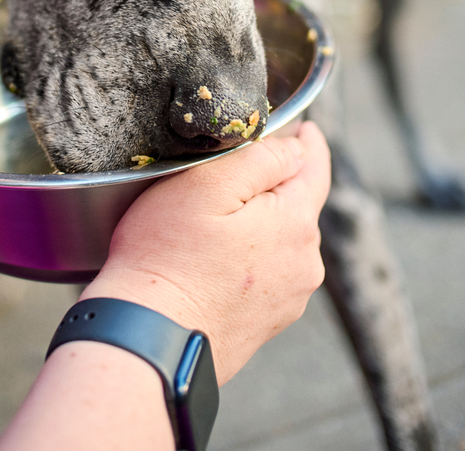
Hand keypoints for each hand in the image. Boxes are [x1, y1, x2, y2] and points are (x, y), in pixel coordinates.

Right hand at [81, 121, 330, 383]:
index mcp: (296, 222)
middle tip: (232, 172)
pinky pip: (267, 273)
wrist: (149, 337)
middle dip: (274, 185)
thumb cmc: (168, 254)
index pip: (315, 169)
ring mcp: (288, 298)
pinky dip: (250, 258)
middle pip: (296, 205)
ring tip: (215, 220)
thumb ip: (262, 158)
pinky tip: (215, 259)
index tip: (306, 128)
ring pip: (281, 240)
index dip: (309, 143)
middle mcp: (305, 264)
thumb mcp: (209, 183)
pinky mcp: (267, 324)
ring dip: (260, 224)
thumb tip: (296, 148)